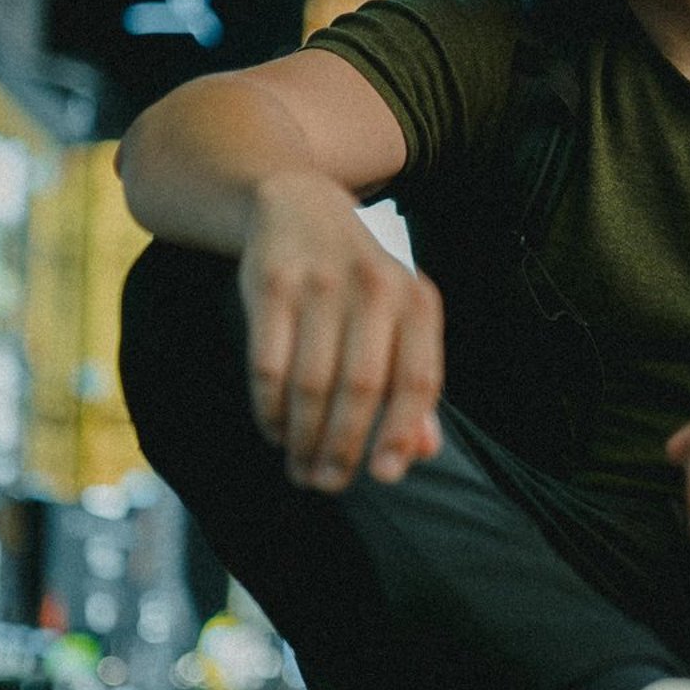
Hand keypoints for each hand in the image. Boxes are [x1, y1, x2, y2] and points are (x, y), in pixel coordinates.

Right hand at [238, 172, 444, 489]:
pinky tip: (275, 430)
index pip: (419, 379)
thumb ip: (413, 385)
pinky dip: (270, 408)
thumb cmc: (358, 285)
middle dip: (342, 447)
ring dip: (303, 437)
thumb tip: (420, 452)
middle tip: (326, 482)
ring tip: (300, 467)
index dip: (400, 433)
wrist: (299, 207)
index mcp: (417, 301)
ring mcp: (322, 284)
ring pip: (312, 383)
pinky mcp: (272, 284)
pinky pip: (268, 365)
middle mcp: (376, 288)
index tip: (381, 475)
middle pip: (361, 388)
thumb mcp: (399, 320)